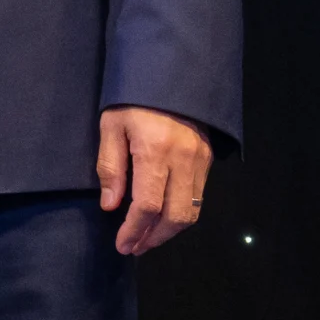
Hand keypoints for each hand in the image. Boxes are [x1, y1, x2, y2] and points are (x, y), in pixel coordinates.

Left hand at [98, 105, 214, 255]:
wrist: (171, 71)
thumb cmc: (133, 97)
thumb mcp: (111, 125)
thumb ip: (111, 166)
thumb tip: (111, 205)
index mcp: (155, 151)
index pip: (148, 205)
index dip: (135, 230)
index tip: (122, 245)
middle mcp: (183, 160)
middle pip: (176, 216)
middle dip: (154, 238)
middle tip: (135, 247)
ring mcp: (200, 160)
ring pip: (192, 211)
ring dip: (170, 231)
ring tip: (147, 237)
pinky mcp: (208, 159)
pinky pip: (198, 196)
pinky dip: (182, 213)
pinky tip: (163, 216)